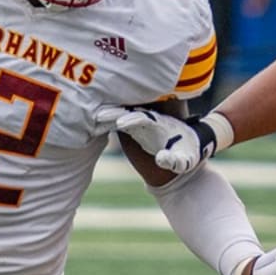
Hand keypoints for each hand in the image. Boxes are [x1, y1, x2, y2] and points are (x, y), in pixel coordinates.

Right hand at [95, 106, 215, 173]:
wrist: (185, 156)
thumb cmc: (186, 157)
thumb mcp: (184, 162)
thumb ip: (175, 161)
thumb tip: (162, 159)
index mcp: (160, 125)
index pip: (144, 118)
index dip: (133, 120)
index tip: (121, 124)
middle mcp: (148, 120)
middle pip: (128, 112)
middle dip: (114, 112)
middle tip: (97, 115)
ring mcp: (138, 124)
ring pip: (120, 115)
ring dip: (106, 115)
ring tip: (89, 116)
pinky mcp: (131, 130)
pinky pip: (116, 123)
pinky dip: (105, 122)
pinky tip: (90, 122)